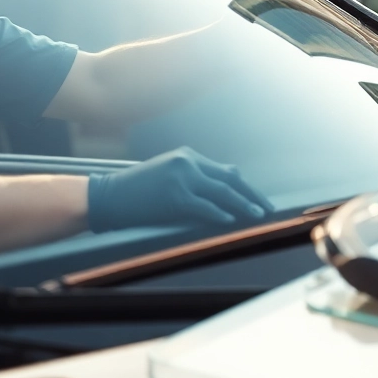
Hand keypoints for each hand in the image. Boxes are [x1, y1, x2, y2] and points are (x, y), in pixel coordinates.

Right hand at [86, 147, 274, 231]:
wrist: (109, 195)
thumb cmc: (137, 190)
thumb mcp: (167, 174)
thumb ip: (192, 179)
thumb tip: (221, 195)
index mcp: (188, 156)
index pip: (225, 171)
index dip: (245, 186)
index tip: (258, 198)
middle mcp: (188, 163)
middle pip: (230, 179)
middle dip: (251, 194)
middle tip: (268, 208)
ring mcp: (181, 179)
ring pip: (222, 192)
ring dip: (243, 204)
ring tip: (258, 215)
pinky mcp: (174, 196)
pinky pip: (204, 207)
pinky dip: (219, 214)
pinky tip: (230, 220)